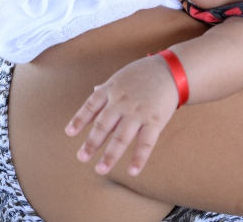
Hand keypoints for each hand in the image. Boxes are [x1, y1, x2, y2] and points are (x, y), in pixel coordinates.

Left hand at [65, 54, 179, 175]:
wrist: (173, 70)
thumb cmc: (145, 73)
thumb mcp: (123, 75)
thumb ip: (108, 87)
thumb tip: (93, 90)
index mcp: (112, 89)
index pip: (91, 106)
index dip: (79, 119)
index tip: (69, 133)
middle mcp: (122, 102)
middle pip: (103, 125)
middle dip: (91, 143)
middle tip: (82, 158)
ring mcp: (138, 112)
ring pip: (121, 137)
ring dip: (110, 154)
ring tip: (100, 169)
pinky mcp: (155, 120)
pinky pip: (145, 142)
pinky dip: (139, 157)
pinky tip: (132, 171)